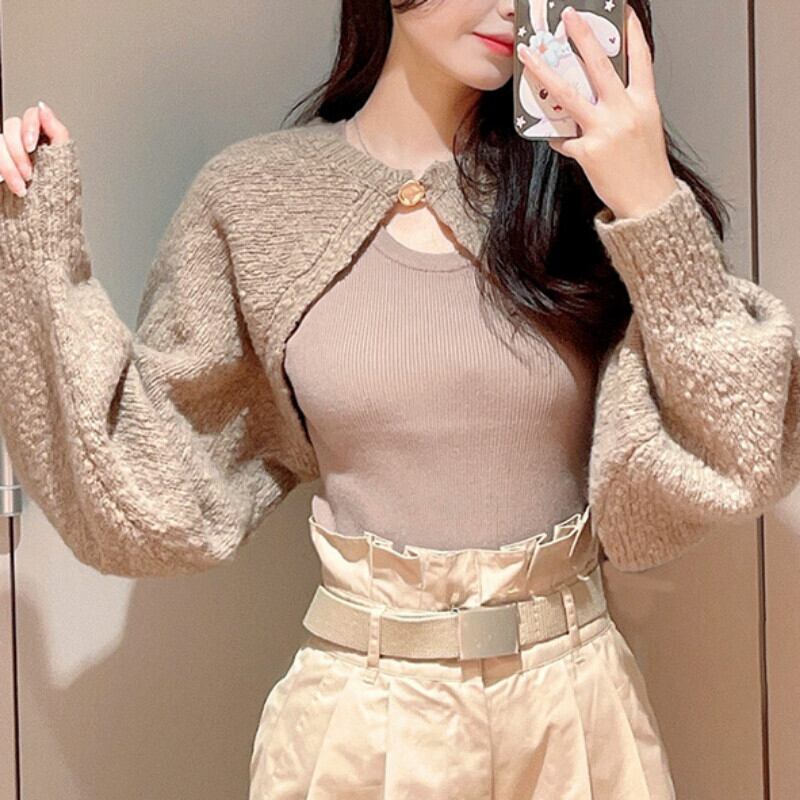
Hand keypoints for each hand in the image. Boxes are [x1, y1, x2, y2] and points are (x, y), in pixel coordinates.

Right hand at [0, 100, 70, 197]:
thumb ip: (57, 133)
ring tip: (22, 187)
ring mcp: (7, 154)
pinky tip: (13, 186)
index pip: (31, 116)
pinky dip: (2, 170)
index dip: (30, 126)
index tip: (33, 147)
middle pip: (11, 126)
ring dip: (8, 166)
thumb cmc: (56, 197)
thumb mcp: (64, 164)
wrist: (45, 222)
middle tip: (30, 175)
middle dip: (19, 153)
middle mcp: (22, 143)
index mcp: (42, 140)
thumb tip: (44, 108)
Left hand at [517, 4, 678, 220]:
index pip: (639, 58)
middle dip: (583, 36)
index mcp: (645, 103)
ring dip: (545, 71)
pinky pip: (563, 138)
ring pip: (568, 94)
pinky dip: (558, 138)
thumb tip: (596, 95)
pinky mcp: (587, 151)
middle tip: (568, 15)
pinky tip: (555, 139)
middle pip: (600, 66)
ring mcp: (605, 130)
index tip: (620, 10)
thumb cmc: (645, 166)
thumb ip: (624, 107)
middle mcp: (625, 112)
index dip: (631, 31)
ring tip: (529, 55)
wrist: (648, 202)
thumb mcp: (644, 127)